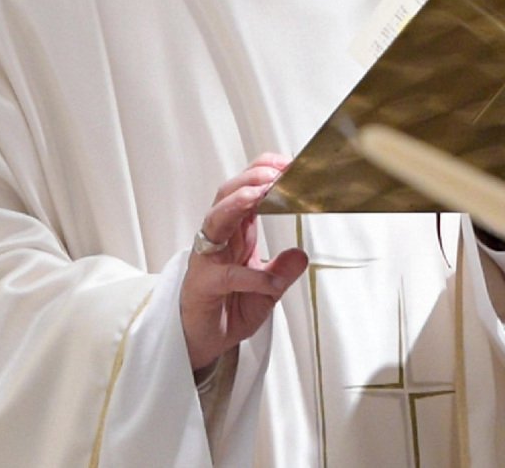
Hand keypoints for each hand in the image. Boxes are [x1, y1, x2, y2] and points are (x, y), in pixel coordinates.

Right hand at [180, 153, 307, 372]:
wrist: (202, 341)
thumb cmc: (228, 307)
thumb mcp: (267, 289)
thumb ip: (282, 271)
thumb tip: (302, 254)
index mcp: (236, 230)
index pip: (246, 188)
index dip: (265, 171)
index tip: (290, 164)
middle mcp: (219, 237)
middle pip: (228, 192)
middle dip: (252, 177)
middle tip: (277, 173)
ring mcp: (208, 258)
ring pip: (216, 217)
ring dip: (239, 201)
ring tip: (260, 194)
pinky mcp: (203, 284)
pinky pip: (225, 274)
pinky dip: (249, 276)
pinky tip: (269, 281)